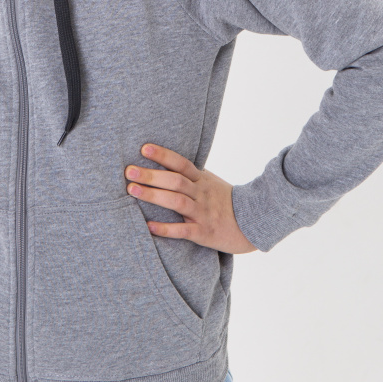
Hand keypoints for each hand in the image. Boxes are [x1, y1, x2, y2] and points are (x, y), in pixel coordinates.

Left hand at [124, 143, 258, 253]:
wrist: (254, 223)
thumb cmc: (225, 201)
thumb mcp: (210, 183)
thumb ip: (190, 175)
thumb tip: (165, 162)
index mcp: (202, 180)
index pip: (181, 163)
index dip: (163, 155)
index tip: (143, 148)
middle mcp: (201, 194)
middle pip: (175, 181)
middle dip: (151, 175)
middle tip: (128, 171)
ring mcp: (203, 213)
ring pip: (177, 202)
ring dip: (153, 196)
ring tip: (132, 191)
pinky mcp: (204, 233)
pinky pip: (184, 230)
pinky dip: (166, 228)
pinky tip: (149, 226)